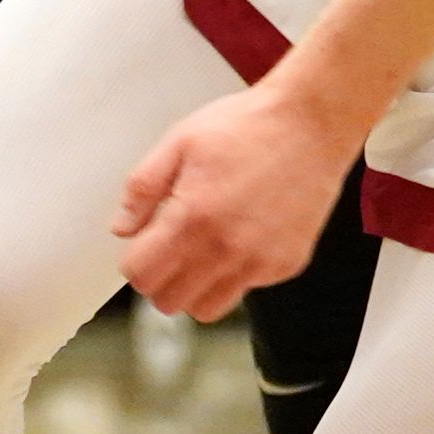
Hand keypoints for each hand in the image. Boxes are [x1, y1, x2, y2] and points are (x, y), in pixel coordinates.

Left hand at [113, 79, 356, 321]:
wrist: (311, 124)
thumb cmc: (246, 127)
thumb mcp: (179, 142)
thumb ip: (143, 189)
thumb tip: (122, 229)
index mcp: (192, 217)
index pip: (141, 275)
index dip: (133, 262)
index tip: (142, 245)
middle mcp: (226, 248)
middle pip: (169, 302)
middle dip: (159, 279)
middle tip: (168, 250)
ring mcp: (260, 262)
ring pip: (206, 309)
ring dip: (194, 288)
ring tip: (200, 252)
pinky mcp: (287, 265)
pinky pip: (246, 290)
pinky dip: (234, 275)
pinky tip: (239, 238)